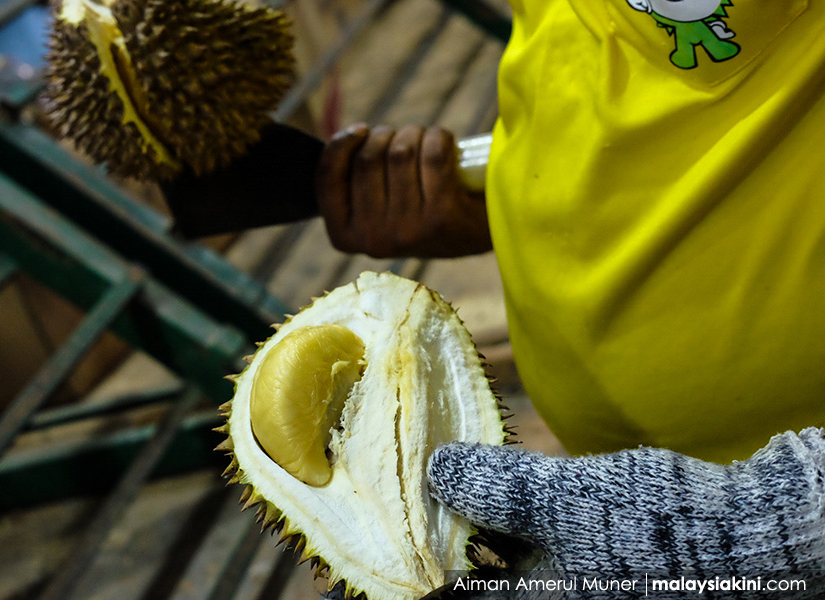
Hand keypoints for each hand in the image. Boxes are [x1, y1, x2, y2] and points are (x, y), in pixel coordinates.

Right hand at [315, 124, 491, 258]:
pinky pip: (432, 154)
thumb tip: (347, 139)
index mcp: (346, 237)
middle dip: (387, 135)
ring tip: (427, 143)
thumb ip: (353, 179)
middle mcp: (373, 240)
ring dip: (416, 134)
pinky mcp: (441, 217)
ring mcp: (407, 231)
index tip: (362, 130)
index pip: (326, 178)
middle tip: (405, 139)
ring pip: (400, 152)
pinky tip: (447, 146)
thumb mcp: (375, 203)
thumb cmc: (419, 206)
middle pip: (367, 158)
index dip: (341, 144)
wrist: (477, 231)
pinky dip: (441, 138)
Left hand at [427, 429, 824, 597]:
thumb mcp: (561, 499)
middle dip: (443, 532)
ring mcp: (571, 585)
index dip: (420, 562)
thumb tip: (436, 468)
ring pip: (501, 555)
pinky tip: (497, 481)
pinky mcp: (589, 563)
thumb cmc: (651, 526)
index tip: (394, 525)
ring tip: (446, 476)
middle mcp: (549, 599)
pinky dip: (507, 516)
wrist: (746, 533)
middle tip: (414, 488)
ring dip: (474, 518)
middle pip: (474, 573)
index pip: (455, 592)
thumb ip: (495, 487)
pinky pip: (529, 544)